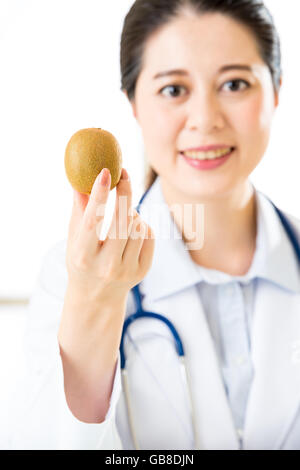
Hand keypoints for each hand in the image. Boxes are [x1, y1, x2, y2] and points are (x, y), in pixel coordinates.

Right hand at [65, 167, 154, 303]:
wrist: (96, 297)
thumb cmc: (82, 262)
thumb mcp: (74, 240)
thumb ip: (79, 212)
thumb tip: (80, 181)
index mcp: (83, 256)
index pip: (93, 221)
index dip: (99, 194)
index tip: (106, 172)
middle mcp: (106, 265)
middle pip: (122, 221)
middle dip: (125, 193)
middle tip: (124, 175)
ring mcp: (127, 270)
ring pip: (138, 225)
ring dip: (132, 213)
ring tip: (122, 216)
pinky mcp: (143, 271)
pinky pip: (149, 235)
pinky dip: (142, 226)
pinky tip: (132, 231)